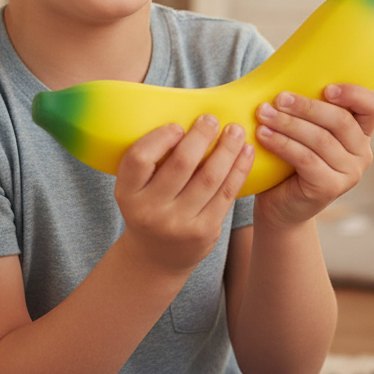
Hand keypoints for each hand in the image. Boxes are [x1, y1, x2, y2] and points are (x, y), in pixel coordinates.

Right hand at [114, 115, 254, 275]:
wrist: (156, 257)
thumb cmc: (148, 208)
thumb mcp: (136, 189)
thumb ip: (150, 161)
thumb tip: (183, 115)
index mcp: (127, 194)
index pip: (139, 158)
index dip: (160, 138)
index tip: (177, 126)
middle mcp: (150, 211)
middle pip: (180, 164)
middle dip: (201, 136)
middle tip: (212, 119)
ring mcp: (178, 224)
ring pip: (209, 177)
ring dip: (226, 149)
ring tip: (235, 130)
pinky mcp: (204, 231)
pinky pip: (226, 193)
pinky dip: (239, 169)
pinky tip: (245, 152)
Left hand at [253, 83, 373, 227]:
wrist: (280, 205)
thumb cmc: (289, 160)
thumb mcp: (303, 130)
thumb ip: (307, 109)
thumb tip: (282, 73)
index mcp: (361, 133)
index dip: (354, 94)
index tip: (326, 88)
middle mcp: (362, 153)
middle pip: (340, 120)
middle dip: (306, 106)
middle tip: (277, 98)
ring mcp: (349, 173)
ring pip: (320, 139)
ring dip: (288, 123)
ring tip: (262, 114)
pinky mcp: (330, 188)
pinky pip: (306, 159)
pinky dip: (282, 144)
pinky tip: (263, 135)